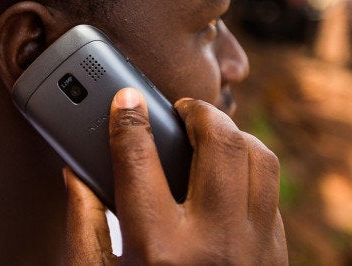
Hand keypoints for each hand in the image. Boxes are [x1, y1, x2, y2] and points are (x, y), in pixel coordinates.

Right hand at [64, 88, 287, 264]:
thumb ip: (83, 226)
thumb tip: (77, 175)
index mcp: (158, 252)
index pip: (139, 162)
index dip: (127, 121)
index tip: (125, 101)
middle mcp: (213, 244)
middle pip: (218, 144)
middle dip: (198, 111)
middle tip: (180, 109)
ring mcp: (254, 248)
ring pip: (259, 158)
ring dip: (233, 134)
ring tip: (207, 134)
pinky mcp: (275, 254)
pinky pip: (270, 190)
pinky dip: (249, 167)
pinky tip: (224, 175)